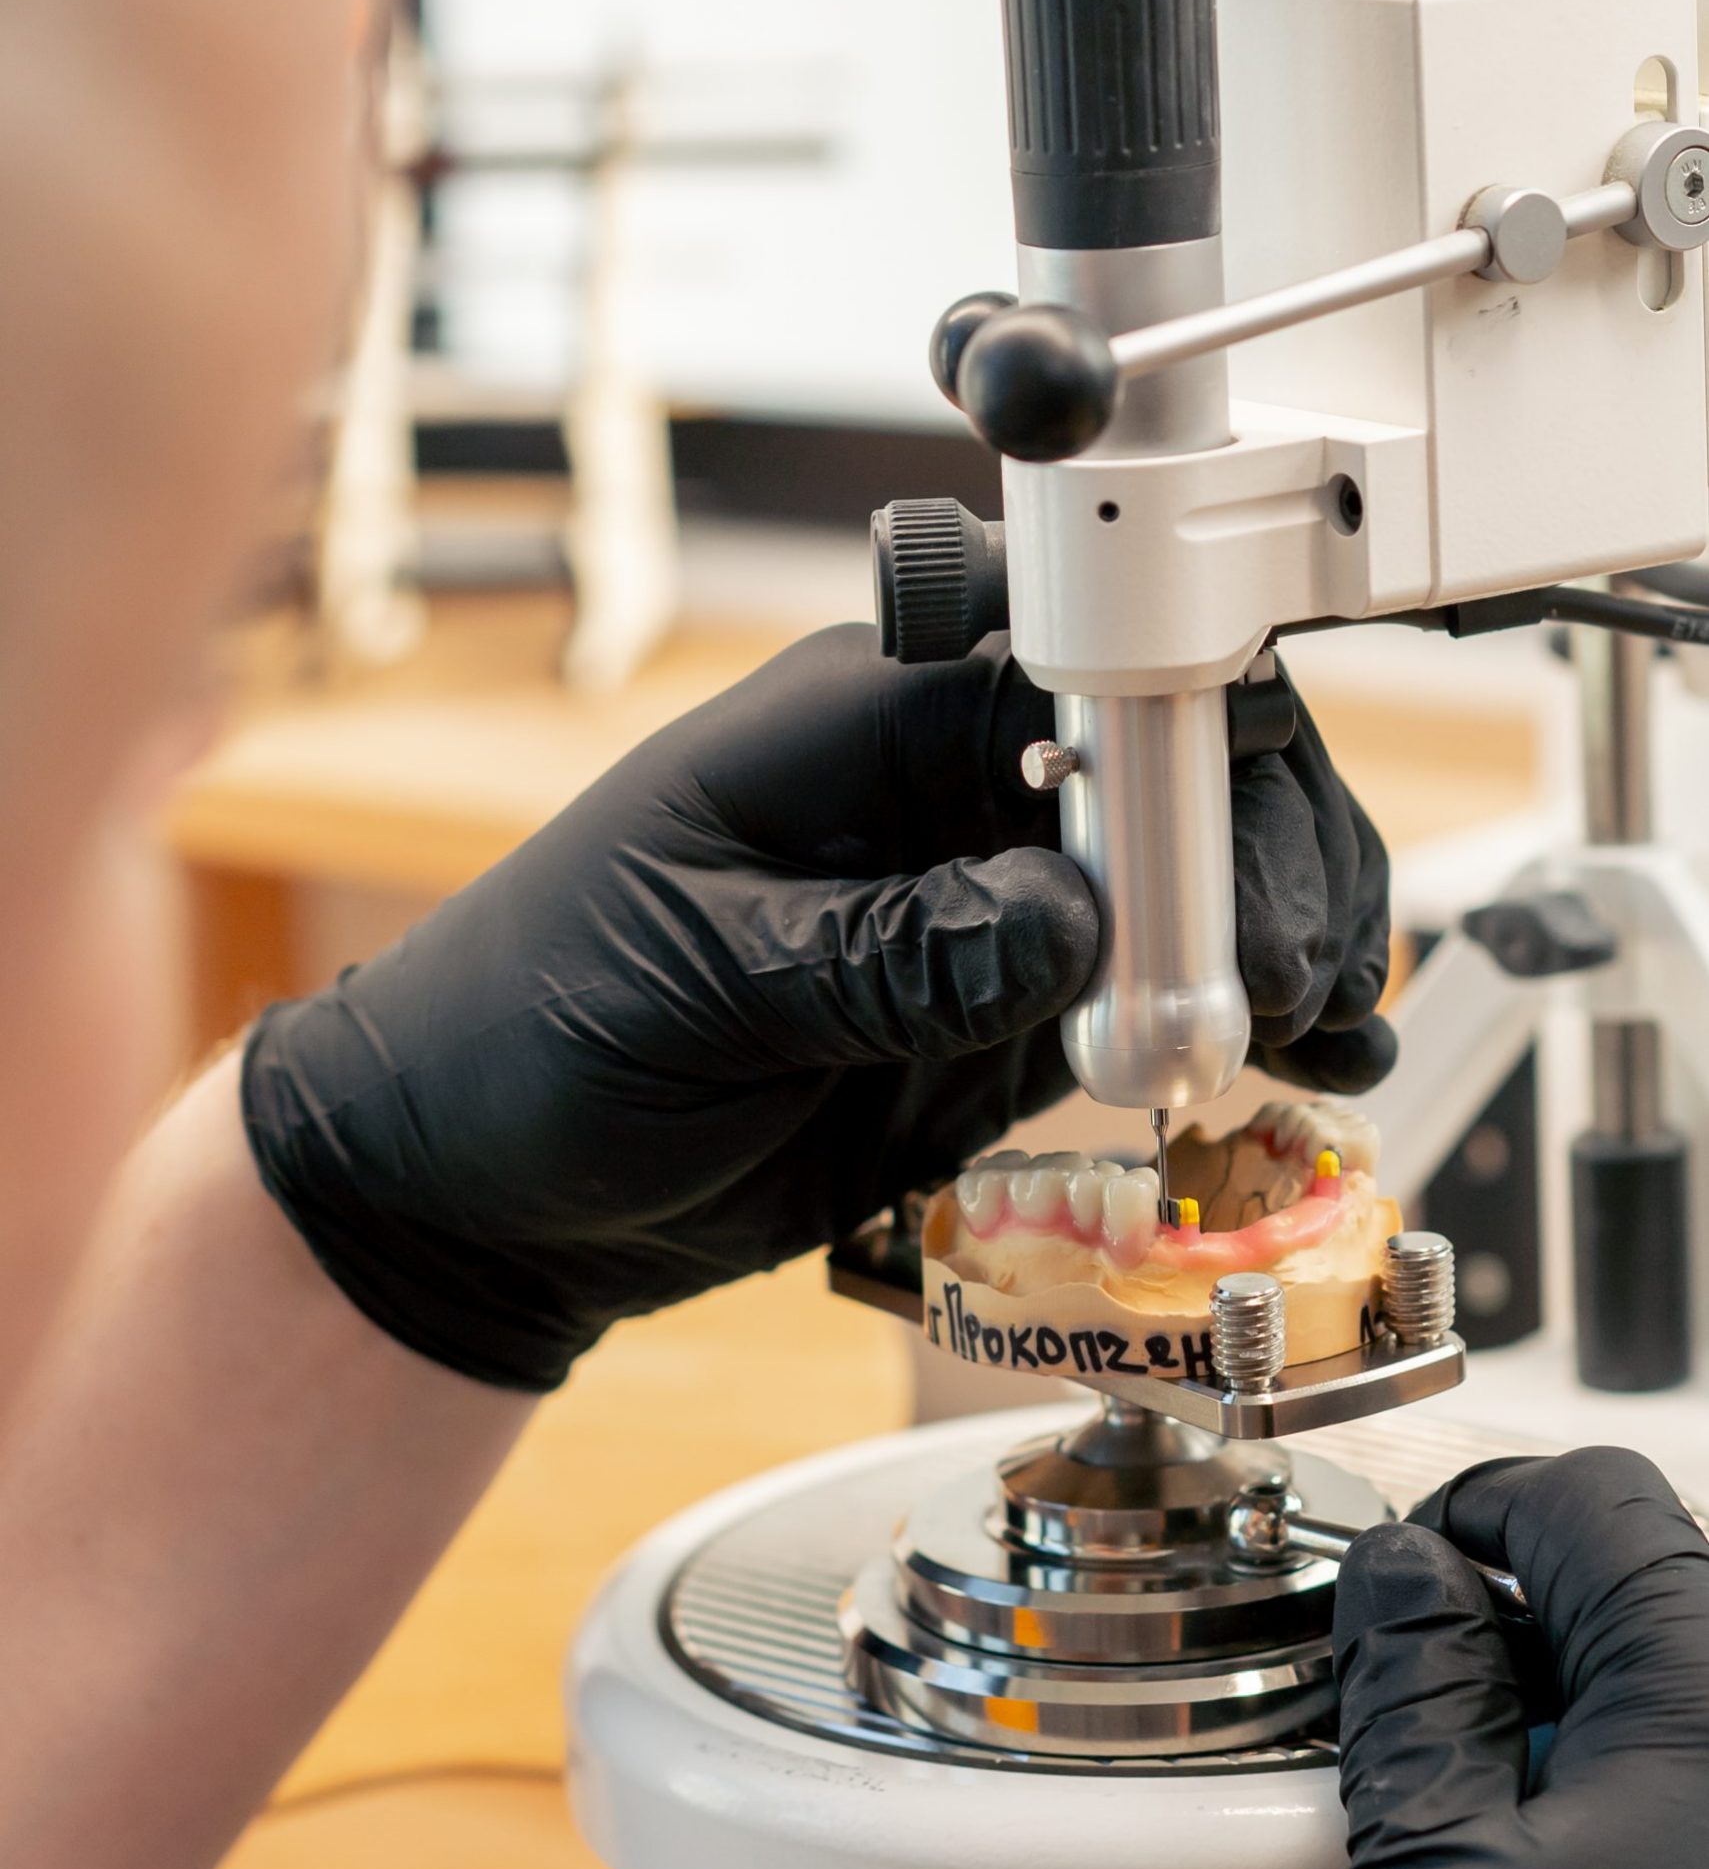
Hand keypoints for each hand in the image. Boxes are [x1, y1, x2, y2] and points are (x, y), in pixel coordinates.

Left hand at [243, 626, 1392, 1390]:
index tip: (1236, 881)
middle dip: (1262, 854)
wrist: (479, 1190)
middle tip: (1289, 978)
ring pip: (1191, 877)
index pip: (1077, 677)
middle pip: (1176, 763)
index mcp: (860, 722)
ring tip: (1333, 1021)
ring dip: (1282, 932)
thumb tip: (1073, 920)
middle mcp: (942, 792)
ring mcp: (982, 906)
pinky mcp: (999, 1017)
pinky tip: (1312, 1059)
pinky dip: (1241, 1020)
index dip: (1190, 758)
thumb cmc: (529, 1036)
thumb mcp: (691, 985)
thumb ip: (884, 954)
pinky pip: (1151, 995)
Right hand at [1333, 1447, 1708, 1868]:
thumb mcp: (1429, 1867)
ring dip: (1563, 1709)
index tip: (1413, 1566)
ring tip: (1475, 1816)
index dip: (1480, 1513)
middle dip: (1520, 1620)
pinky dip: (1614, 1789)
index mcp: (1708, 1713)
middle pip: (1646, 1588)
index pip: (1596, 1507)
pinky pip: (1687, 1788)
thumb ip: (1415, 1685)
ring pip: (1667, 1690)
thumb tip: (1405, 1579)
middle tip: (1420, 1705)